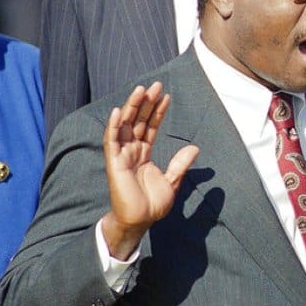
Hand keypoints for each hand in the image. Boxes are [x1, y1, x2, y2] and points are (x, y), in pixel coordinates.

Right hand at [101, 82, 199, 258]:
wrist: (140, 221)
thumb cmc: (152, 205)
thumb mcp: (172, 181)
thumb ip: (181, 164)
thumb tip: (194, 147)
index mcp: (144, 154)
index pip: (150, 127)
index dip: (158, 111)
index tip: (166, 96)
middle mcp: (132, 151)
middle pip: (138, 121)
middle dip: (146, 103)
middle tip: (155, 85)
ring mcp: (122, 156)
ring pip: (126, 126)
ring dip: (132, 107)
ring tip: (140, 89)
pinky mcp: (114, 163)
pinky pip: (112, 142)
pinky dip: (114, 126)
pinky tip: (119, 111)